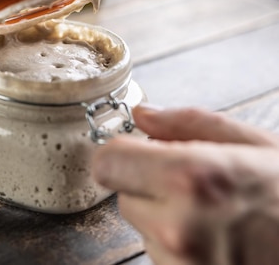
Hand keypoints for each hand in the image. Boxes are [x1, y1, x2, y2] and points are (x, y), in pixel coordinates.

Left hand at [92, 105, 278, 263]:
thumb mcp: (257, 144)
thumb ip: (189, 124)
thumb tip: (142, 114)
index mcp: (192, 178)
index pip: (107, 161)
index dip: (123, 153)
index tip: (139, 153)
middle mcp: (179, 226)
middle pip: (123, 195)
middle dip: (149, 185)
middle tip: (197, 187)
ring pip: (142, 228)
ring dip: (165, 218)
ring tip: (217, 218)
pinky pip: (161, 256)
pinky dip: (179, 247)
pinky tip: (219, 241)